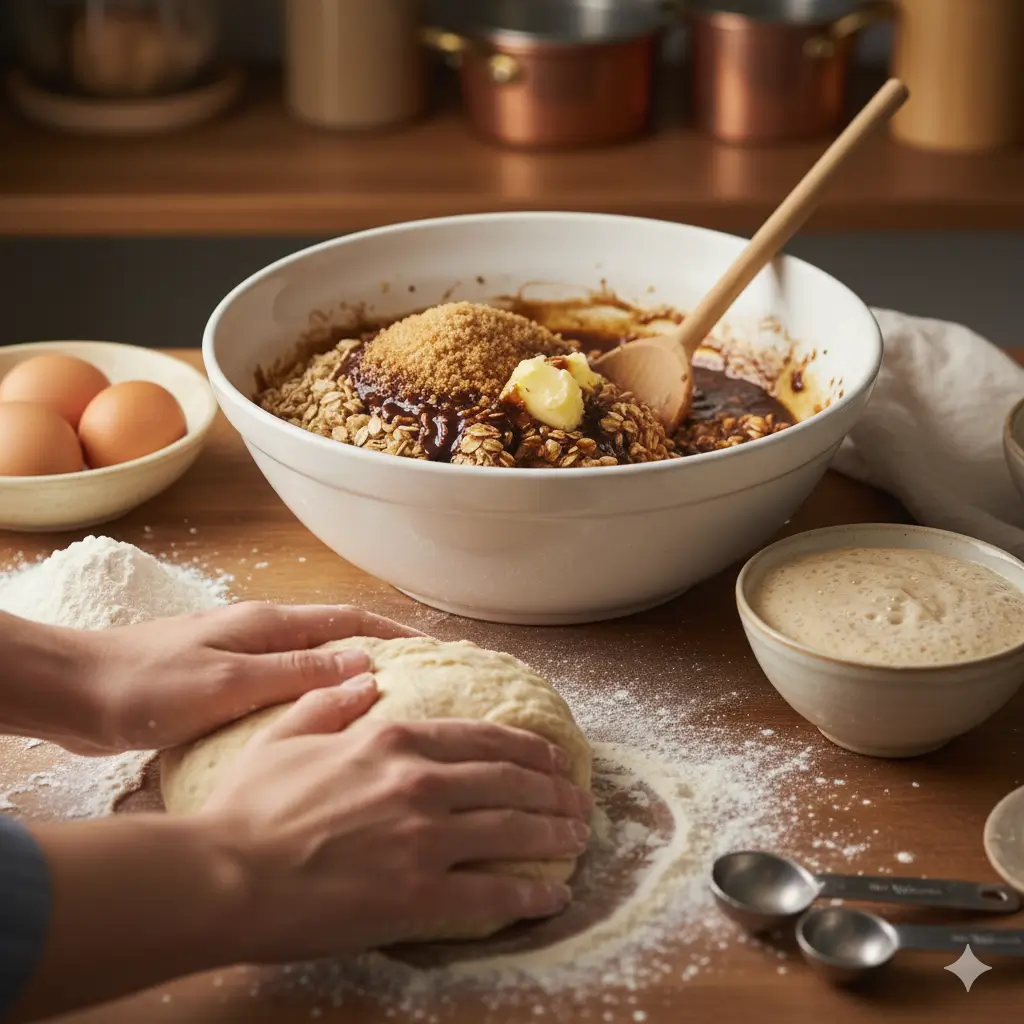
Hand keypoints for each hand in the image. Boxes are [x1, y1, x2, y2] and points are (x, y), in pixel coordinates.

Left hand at [72, 602, 418, 755]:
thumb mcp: (230, 682)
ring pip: (314, 665)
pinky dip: (316, 699)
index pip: (351, 621)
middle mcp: (263, 635)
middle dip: (383, 655)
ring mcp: (244, 658)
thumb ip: (298, 671)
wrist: (76, 692)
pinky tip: (322, 728)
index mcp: (270, 625)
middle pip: (338, 638)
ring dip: (350, 678)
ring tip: (386, 711)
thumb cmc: (149, 686)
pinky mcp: (224, 685)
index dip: (397, 633)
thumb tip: (365, 661)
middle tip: (424, 686)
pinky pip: (287, 688)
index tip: (438, 651)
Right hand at [202, 677, 593, 957]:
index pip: (484, 738)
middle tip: (577, 801)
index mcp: (393, 740)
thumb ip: (331, 701)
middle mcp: (420, 781)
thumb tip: (365, 678)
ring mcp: (425, 838)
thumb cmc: (249, 807)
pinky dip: (532, 893)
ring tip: (577, 839)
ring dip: (555, 835)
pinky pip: (494, 893)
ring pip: (514, 831)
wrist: (224, 875)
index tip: (551, 759)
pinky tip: (553, 896)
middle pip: (511, 781)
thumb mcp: (287, 734)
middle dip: (554, 791)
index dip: (528, 749)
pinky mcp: (419, 894)